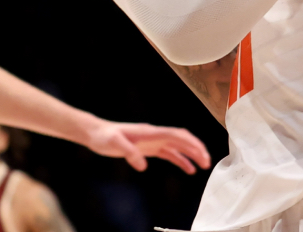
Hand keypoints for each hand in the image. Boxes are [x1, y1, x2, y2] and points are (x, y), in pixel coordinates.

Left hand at [85, 120, 211, 173]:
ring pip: (178, 146)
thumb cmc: (104, 136)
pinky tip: (187, 170)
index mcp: (150, 132)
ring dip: (191, 154)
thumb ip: (129, 153)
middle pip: (181, 139)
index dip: (191, 143)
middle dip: (196, 149)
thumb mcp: (114, 143)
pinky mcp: (148, 149)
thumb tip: (143, 166)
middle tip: (207, 162)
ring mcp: (152, 141)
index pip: (176, 135)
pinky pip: (169, 154)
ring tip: (203, 166)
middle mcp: (154, 135)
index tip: (202, 154)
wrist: (95, 133)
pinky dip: (180, 160)